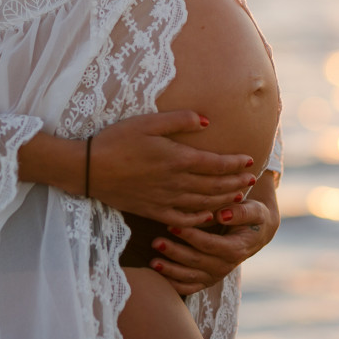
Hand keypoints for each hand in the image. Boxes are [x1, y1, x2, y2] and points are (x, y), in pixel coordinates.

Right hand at [88, 110, 256, 227]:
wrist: (87, 169)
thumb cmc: (116, 140)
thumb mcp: (148, 122)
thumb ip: (179, 120)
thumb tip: (207, 121)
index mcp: (177, 159)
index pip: (216, 164)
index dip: (236, 164)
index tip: (250, 161)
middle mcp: (175, 182)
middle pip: (215, 186)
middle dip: (236, 183)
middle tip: (252, 180)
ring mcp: (165, 199)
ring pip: (204, 203)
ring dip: (224, 200)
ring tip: (238, 196)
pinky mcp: (153, 210)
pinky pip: (184, 218)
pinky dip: (201, 218)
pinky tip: (209, 215)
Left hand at [148, 176, 279, 295]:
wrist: (255, 232)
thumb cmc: (252, 217)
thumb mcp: (254, 210)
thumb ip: (241, 212)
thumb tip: (222, 215)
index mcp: (236, 249)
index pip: (209, 245)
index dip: (190, 236)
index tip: (172, 226)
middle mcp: (225, 266)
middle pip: (196, 262)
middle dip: (174, 252)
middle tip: (155, 242)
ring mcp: (215, 275)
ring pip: (190, 277)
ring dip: (170, 270)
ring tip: (152, 262)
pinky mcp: (207, 279)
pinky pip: (189, 288)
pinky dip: (173, 284)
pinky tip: (158, 276)